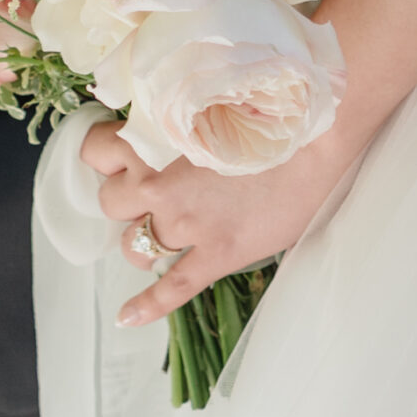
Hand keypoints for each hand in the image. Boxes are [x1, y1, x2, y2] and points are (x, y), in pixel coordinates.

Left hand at [79, 119, 355, 328]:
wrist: (318, 133)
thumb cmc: (270, 105)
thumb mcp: (207, 99)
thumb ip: (176, 119)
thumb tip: (164, 127)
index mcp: (155, 142)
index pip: (97, 151)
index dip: (105, 154)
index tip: (117, 152)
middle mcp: (161, 187)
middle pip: (111, 202)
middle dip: (124, 198)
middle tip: (149, 190)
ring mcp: (188, 226)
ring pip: (134, 245)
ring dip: (140, 240)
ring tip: (156, 235)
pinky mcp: (216, 254)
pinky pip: (173, 287)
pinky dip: (148, 305)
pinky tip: (127, 317)